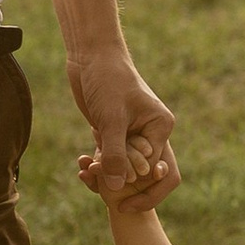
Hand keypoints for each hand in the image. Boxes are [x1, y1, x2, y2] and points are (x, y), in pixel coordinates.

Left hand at [68, 44, 177, 204]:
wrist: (91, 57)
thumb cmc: (107, 82)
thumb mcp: (111, 120)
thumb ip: (116, 155)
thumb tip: (116, 187)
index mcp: (160, 127)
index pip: (153, 168)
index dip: (133, 179)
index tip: (109, 178)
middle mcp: (151, 132)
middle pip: (140, 170)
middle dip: (118, 177)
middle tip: (94, 173)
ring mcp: (133, 133)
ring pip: (123, 166)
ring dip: (106, 170)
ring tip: (87, 169)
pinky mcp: (116, 133)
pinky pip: (111, 157)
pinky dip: (99, 162)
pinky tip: (84, 162)